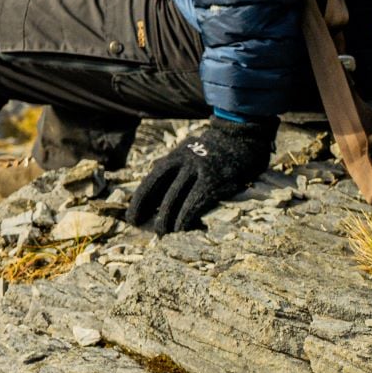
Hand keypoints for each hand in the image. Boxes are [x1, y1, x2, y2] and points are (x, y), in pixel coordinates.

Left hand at [126, 118, 275, 233]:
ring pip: (174, 197)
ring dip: (166, 218)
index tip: (131, 216)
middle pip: (158, 188)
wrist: (239, 139)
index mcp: (173, 156)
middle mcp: (182, 162)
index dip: (139, 199)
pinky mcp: (213, 180)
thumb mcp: (186, 151)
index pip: (150, 180)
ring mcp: (197, 170)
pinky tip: (180, 228)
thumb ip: (171, 164)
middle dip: (146, 208)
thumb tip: (152, 174)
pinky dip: (185, 217)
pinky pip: (194, 202)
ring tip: (161, 233)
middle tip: (139, 225)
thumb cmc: (211, 150)